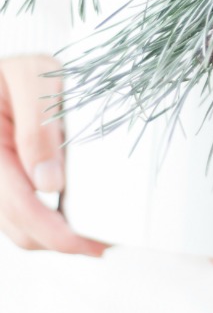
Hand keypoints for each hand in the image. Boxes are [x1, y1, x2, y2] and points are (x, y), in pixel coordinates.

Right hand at [0, 55, 106, 255]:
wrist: (9, 67)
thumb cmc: (20, 67)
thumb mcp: (31, 77)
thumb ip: (37, 124)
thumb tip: (50, 184)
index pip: (18, 205)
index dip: (52, 232)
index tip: (85, 242)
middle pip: (19, 227)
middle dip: (59, 242)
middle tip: (103, 245)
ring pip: (20, 226)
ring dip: (56, 237)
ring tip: (97, 236)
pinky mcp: (9, 180)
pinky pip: (25, 211)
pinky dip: (51, 221)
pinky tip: (79, 218)